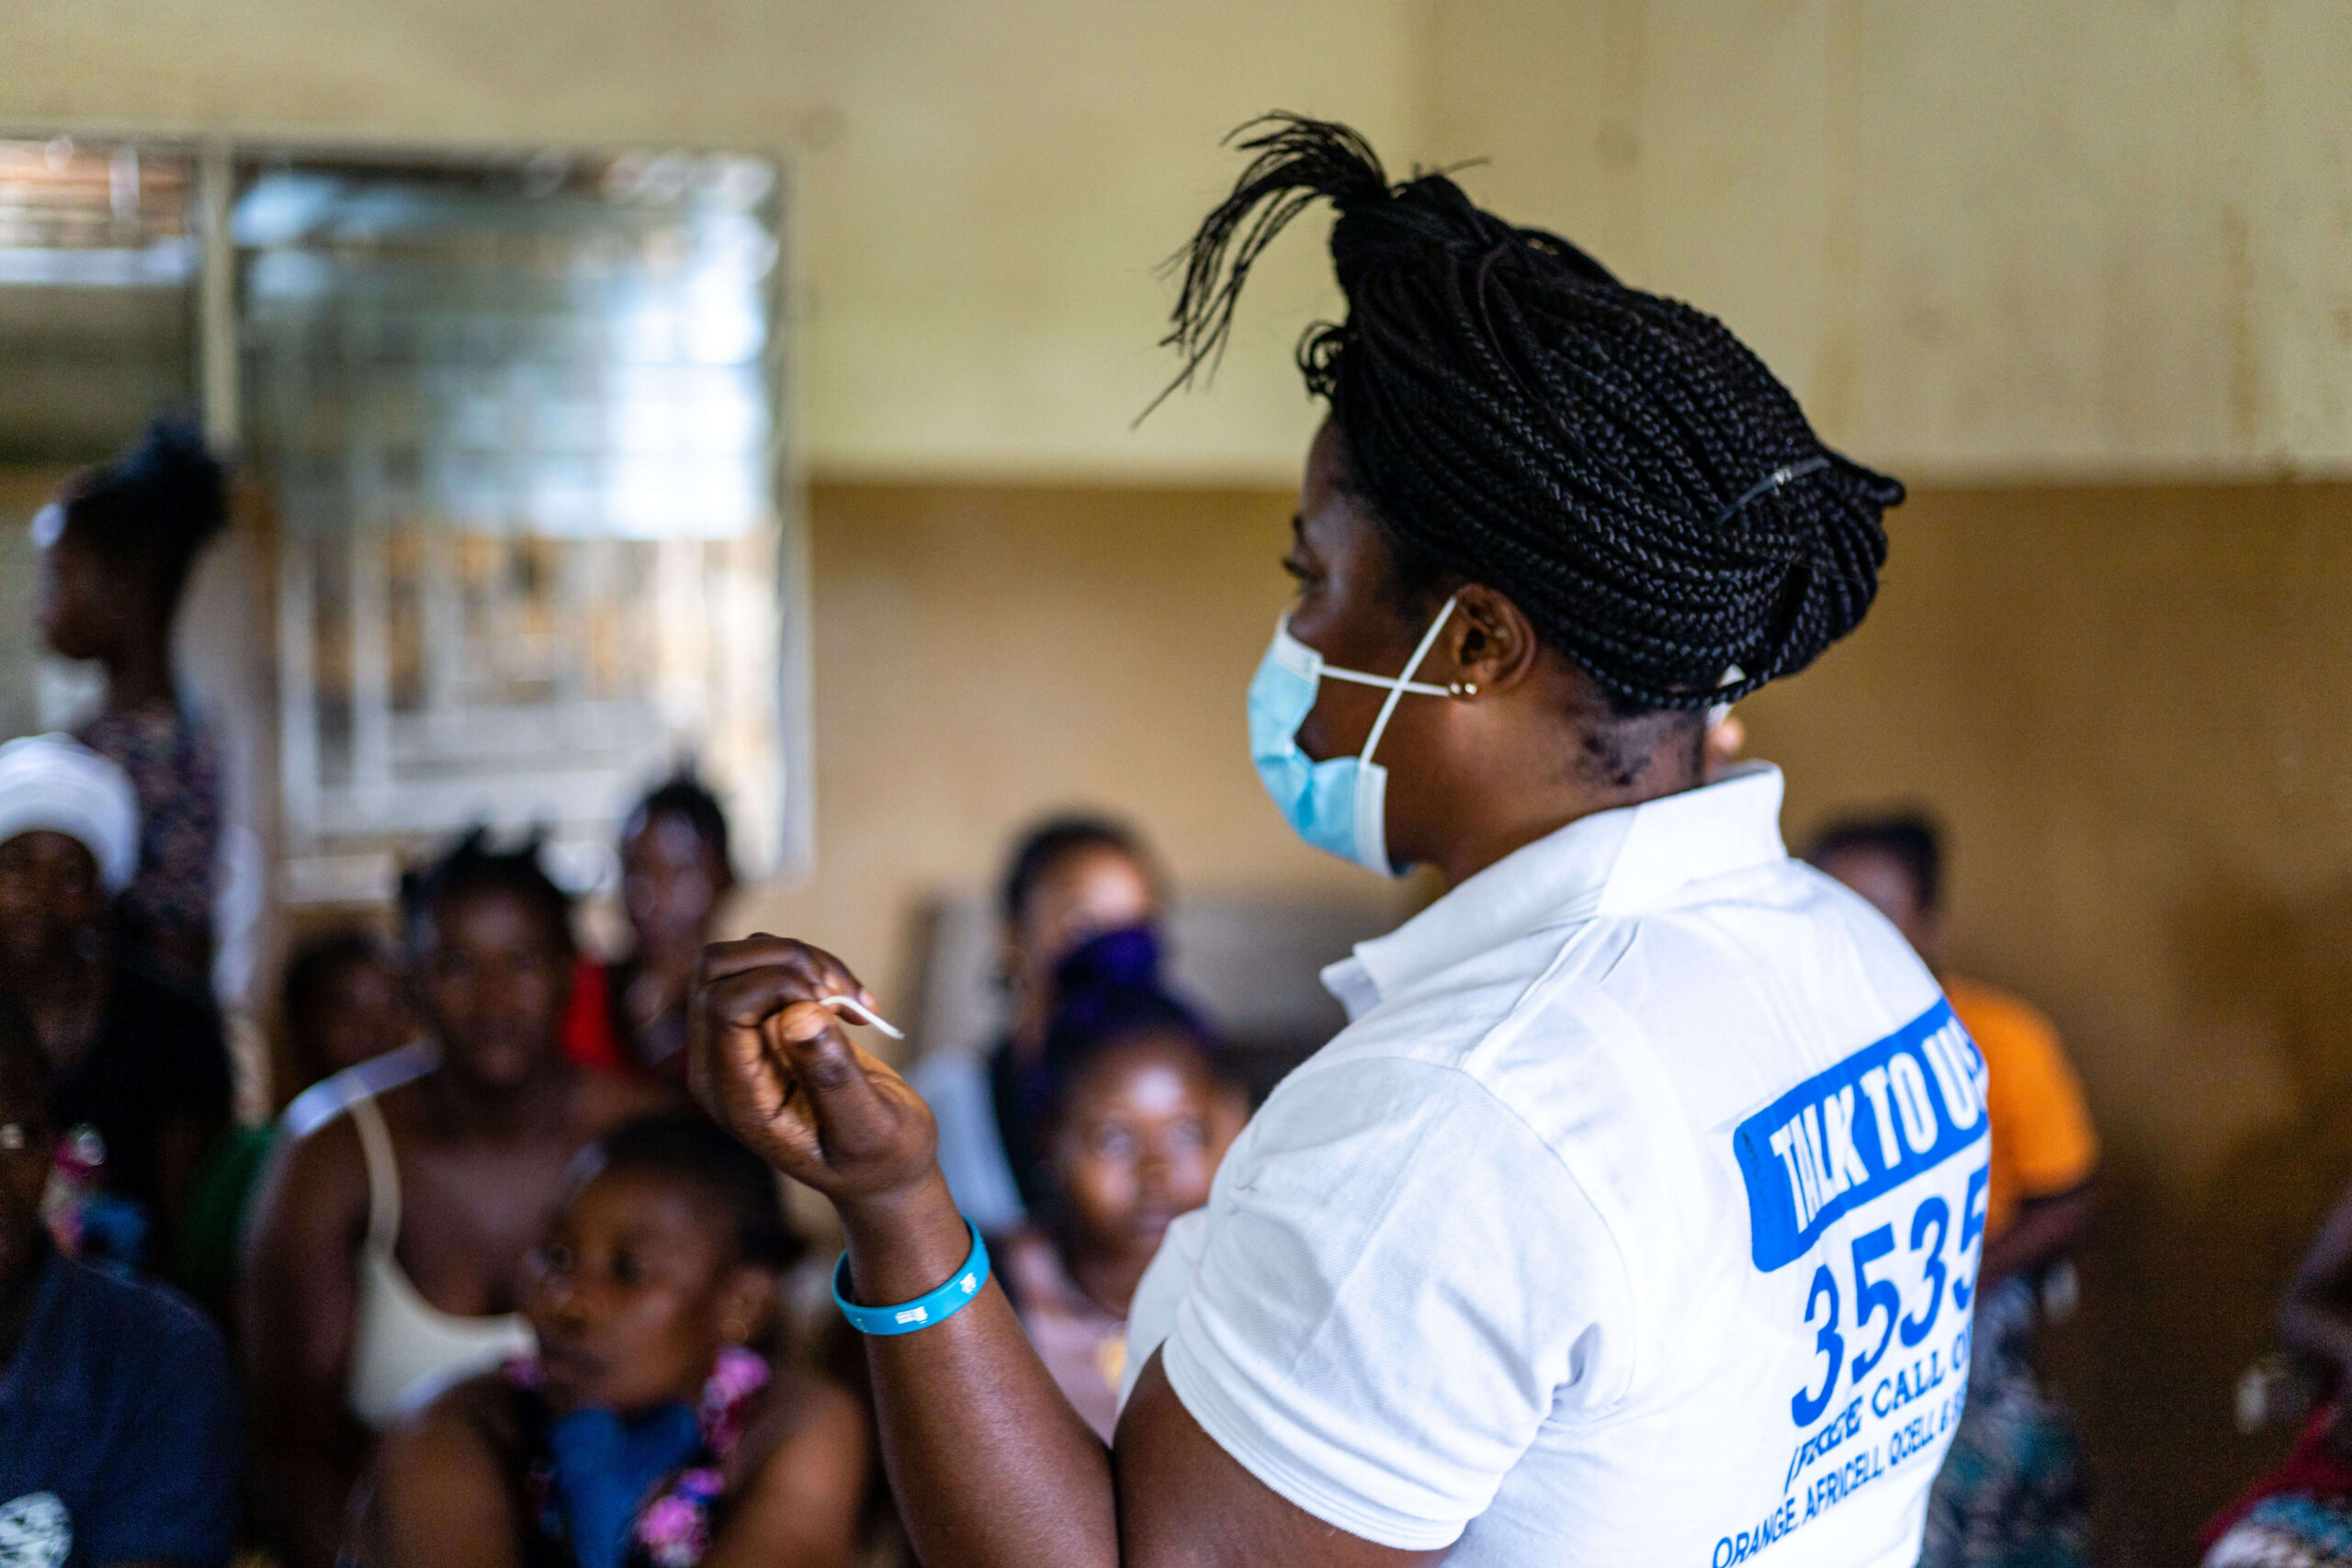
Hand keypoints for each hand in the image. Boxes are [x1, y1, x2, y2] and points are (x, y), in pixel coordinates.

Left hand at [691, 936, 938, 1205]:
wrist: (882, 1168)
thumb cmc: (879, 1160)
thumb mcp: (867, 1130)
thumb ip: (833, 1077)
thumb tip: (797, 1014)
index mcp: (736, 1098)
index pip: (723, 1006)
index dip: (778, 985)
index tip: (834, 1007)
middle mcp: (721, 1065)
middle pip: (717, 969)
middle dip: (787, 961)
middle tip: (842, 995)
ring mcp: (737, 1041)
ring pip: (741, 956)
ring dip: (803, 959)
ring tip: (852, 999)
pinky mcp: (760, 1023)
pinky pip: (767, 963)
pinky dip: (812, 965)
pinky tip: (848, 1000)